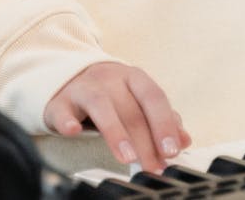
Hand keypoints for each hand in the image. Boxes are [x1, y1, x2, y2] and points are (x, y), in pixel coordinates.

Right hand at [44, 61, 190, 172]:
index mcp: (133, 77)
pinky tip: (72, 132)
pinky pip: (63, 111)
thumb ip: (160, 119)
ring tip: (127, 157)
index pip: (153, 97)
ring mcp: (84, 88)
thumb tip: (184, 140)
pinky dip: (67, 121)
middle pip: (130, 109)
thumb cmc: (111, 94)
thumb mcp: (136, 100)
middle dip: (144, 141)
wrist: (70, 78)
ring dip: (116, 132)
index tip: (172, 150)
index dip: (164, 124)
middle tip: (153, 168)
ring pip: (101, 105)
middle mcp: (110, 78)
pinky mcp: (60, 102)